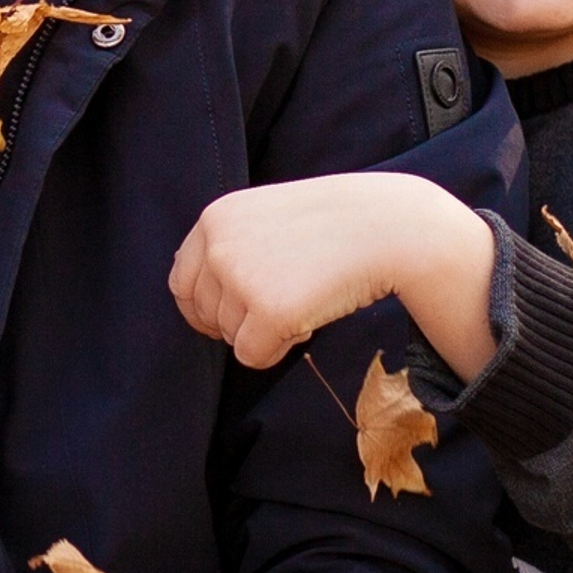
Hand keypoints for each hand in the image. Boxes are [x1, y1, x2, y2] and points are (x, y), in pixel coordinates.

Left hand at [168, 172, 495, 378]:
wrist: (390, 226)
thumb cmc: (336, 223)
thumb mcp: (268, 217)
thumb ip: (233, 248)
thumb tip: (203, 305)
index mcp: (215, 219)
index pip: (182, 282)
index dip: (205, 308)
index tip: (230, 318)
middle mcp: (218, 246)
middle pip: (205, 315)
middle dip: (239, 323)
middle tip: (285, 306)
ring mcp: (240, 278)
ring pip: (230, 337)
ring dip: (265, 332)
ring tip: (306, 300)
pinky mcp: (268, 311)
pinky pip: (252, 356)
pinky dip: (280, 349)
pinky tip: (310, 320)